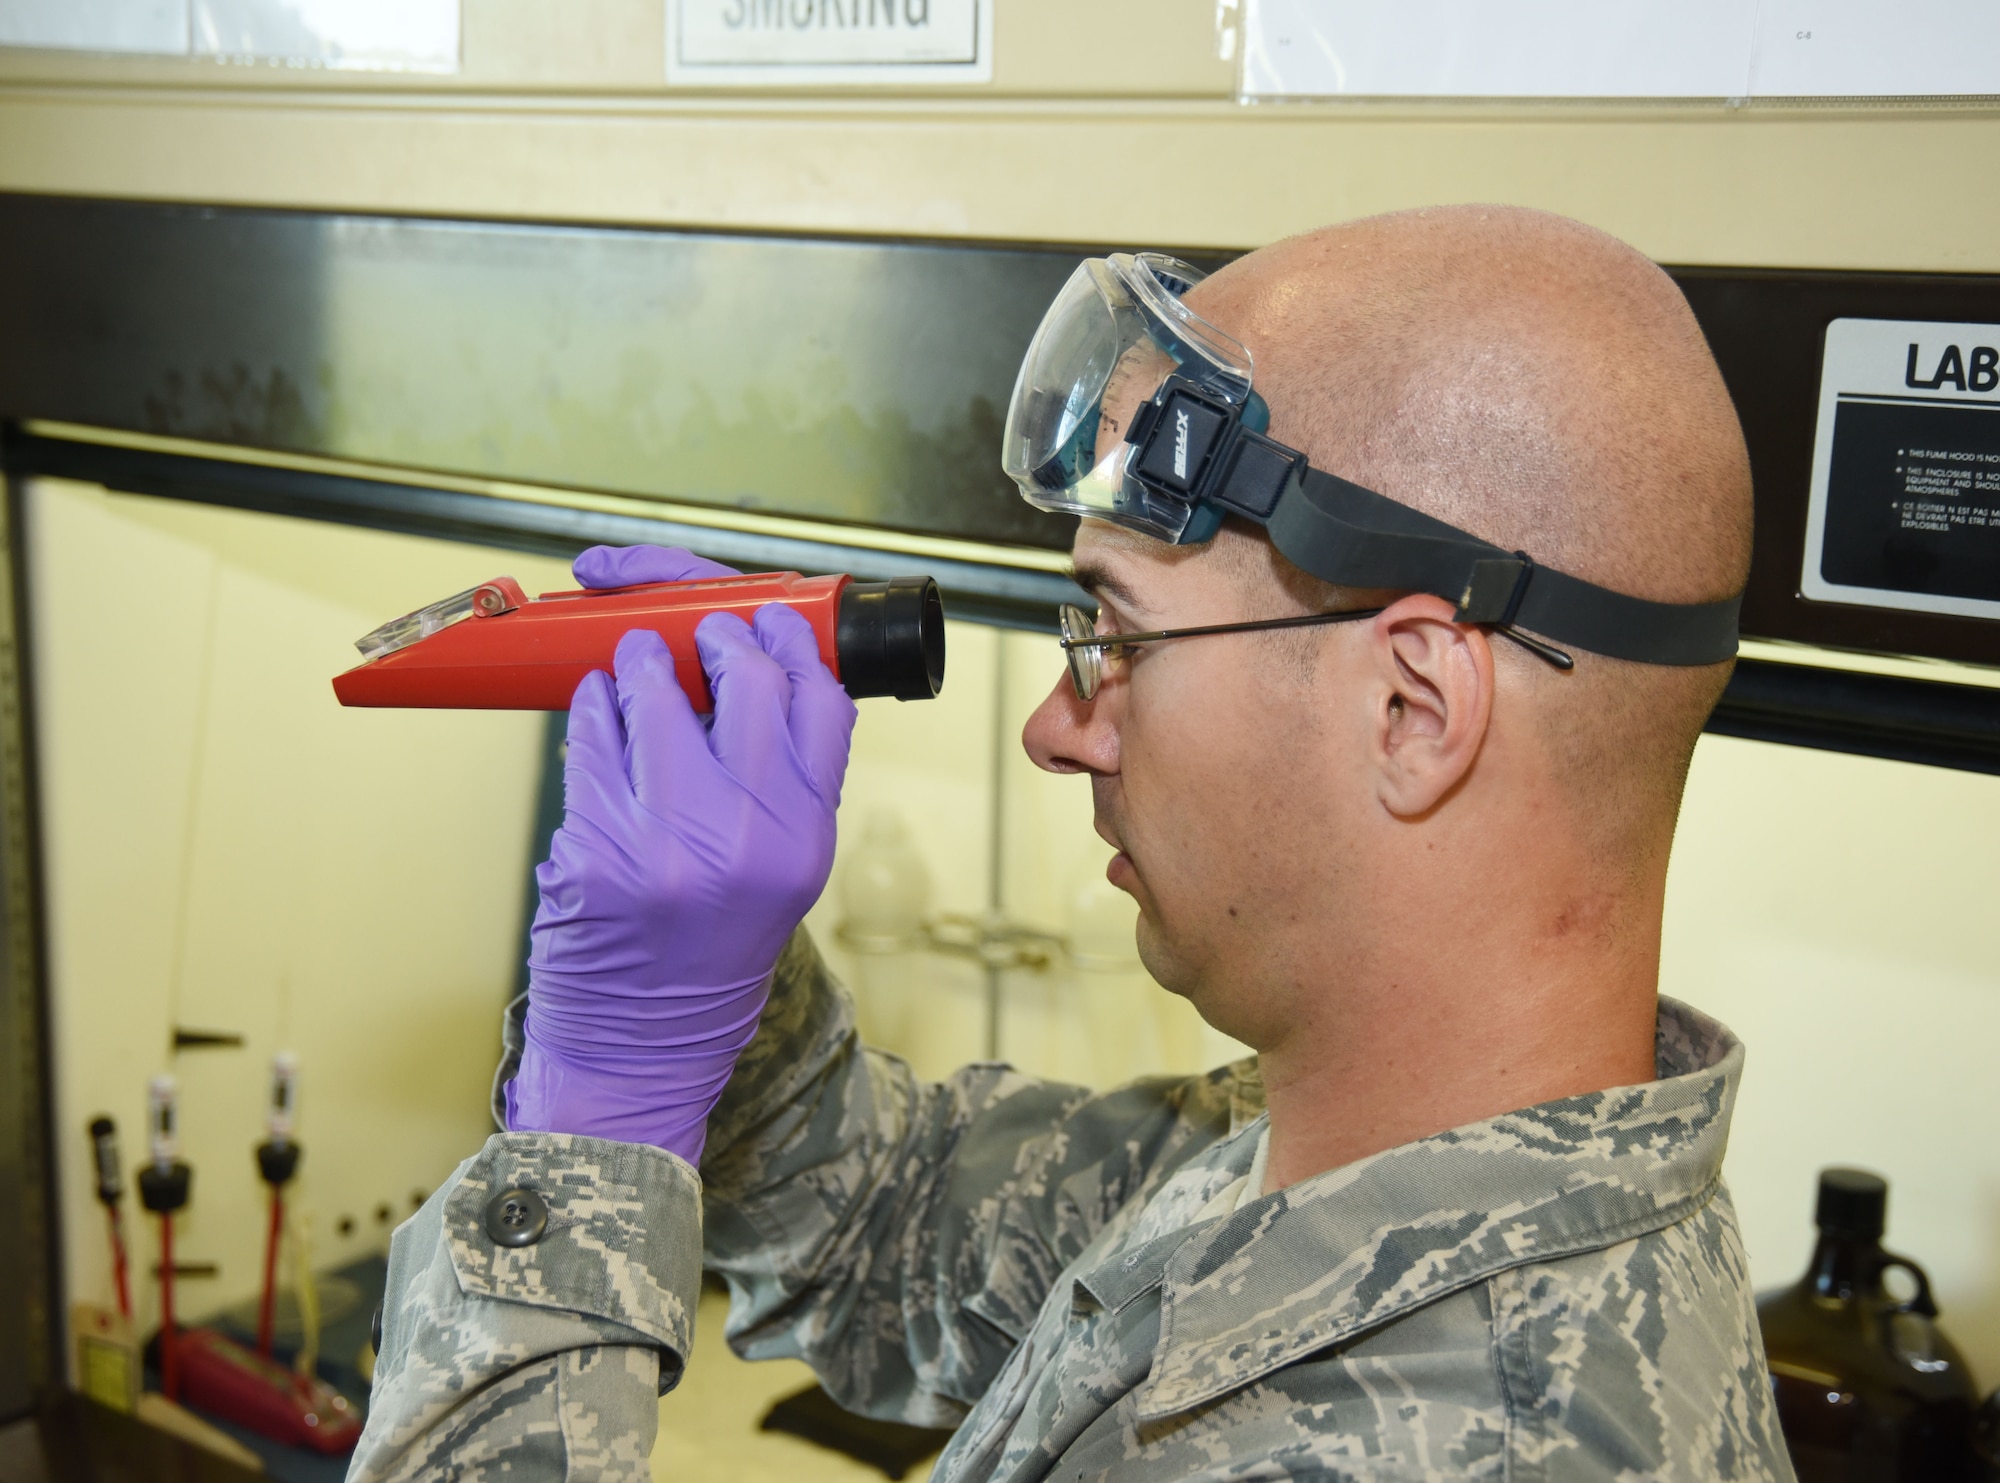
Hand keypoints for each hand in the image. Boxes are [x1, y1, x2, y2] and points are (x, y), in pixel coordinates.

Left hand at [505, 546, 856, 1162]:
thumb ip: (784, 782)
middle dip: (716, 635)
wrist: (643, 1045)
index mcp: (806, 837)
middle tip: (695, 634)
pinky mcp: (595, 845)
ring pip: (654, 693)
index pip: (824, 702)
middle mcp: (748, 835)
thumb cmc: (711, 955)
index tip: (767, 620)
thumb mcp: (783, 872)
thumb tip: (754, 676)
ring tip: (635, 668)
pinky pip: (591, 735)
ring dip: (639, 662)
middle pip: (748, 679)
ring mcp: (668, 838)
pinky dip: (593, 707)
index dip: (794, 645)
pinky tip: (600, 710)